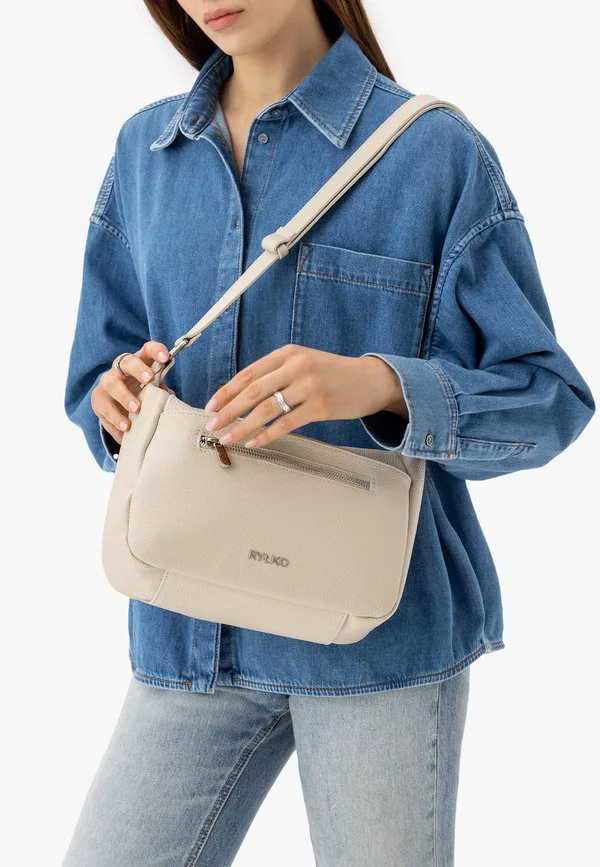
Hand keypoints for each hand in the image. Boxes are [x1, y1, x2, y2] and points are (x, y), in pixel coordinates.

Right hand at [92, 341, 174, 443]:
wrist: (120, 412)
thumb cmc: (142, 396)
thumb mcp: (153, 392)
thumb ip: (162, 393)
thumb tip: (171, 401)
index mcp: (139, 362)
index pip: (147, 350)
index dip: (156, 351)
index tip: (165, 358)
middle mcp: (120, 369)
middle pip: (127, 362)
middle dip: (138, 369)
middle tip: (149, 379)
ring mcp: (107, 383)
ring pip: (113, 384)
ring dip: (125, 396)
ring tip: (137, 410)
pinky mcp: (98, 400)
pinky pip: (105, 407)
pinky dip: (116, 418)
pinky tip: (126, 427)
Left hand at [203, 344, 407, 448]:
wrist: (371, 379)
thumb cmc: (333, 373)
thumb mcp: (304, 361)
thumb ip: (277, 373)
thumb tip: (242, 395)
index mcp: (288, 353)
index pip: (249, 373)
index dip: (227, 391)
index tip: (211, 406)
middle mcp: (297, 366)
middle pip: (253, 391)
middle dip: (228, 410)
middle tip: (212, 424)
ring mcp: (309, 386)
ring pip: (267, 409)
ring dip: (243, 426)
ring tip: (228, 438)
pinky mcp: (321, 407)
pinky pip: (286, 423)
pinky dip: (267, 434)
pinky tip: (254, 442)